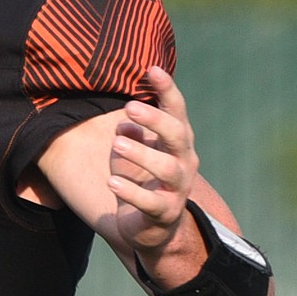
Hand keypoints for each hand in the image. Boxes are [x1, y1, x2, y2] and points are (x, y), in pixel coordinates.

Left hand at [107, 65, 200, 254]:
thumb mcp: (135, 147)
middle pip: (177, 135)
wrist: (152, 226)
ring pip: (167, 168)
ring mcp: (177, 189)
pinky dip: (131, 192)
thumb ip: (132, 129)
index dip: (167, 90)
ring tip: (117, 143)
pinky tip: (112, 182)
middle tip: (129, 106)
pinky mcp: (164, 213)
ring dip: (141, 154)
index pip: (176, 110)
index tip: (152, 69)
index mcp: (176, 140)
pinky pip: (150, 203)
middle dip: (156, 120)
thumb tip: (125, 119)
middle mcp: (183, 161)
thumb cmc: (142, 176)